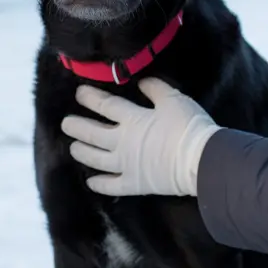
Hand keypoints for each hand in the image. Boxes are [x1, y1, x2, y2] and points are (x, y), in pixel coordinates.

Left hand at [60, 78, 219, 196]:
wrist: (201, 160)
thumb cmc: (189, 127)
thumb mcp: (173, 99)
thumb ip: (155, 89)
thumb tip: (141, 82)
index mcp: (132, 119)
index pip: (105, 106)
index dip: (90, 98)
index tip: (79, 93)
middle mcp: (123, 142)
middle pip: (93, 134)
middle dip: (77, 127)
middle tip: (65, 122)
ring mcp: (127, 165)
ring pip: (96, 159)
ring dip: (82, 152)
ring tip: (73, 147)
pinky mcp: (136, 184)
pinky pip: (112, 186)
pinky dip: (100, 184)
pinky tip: (90, 182)